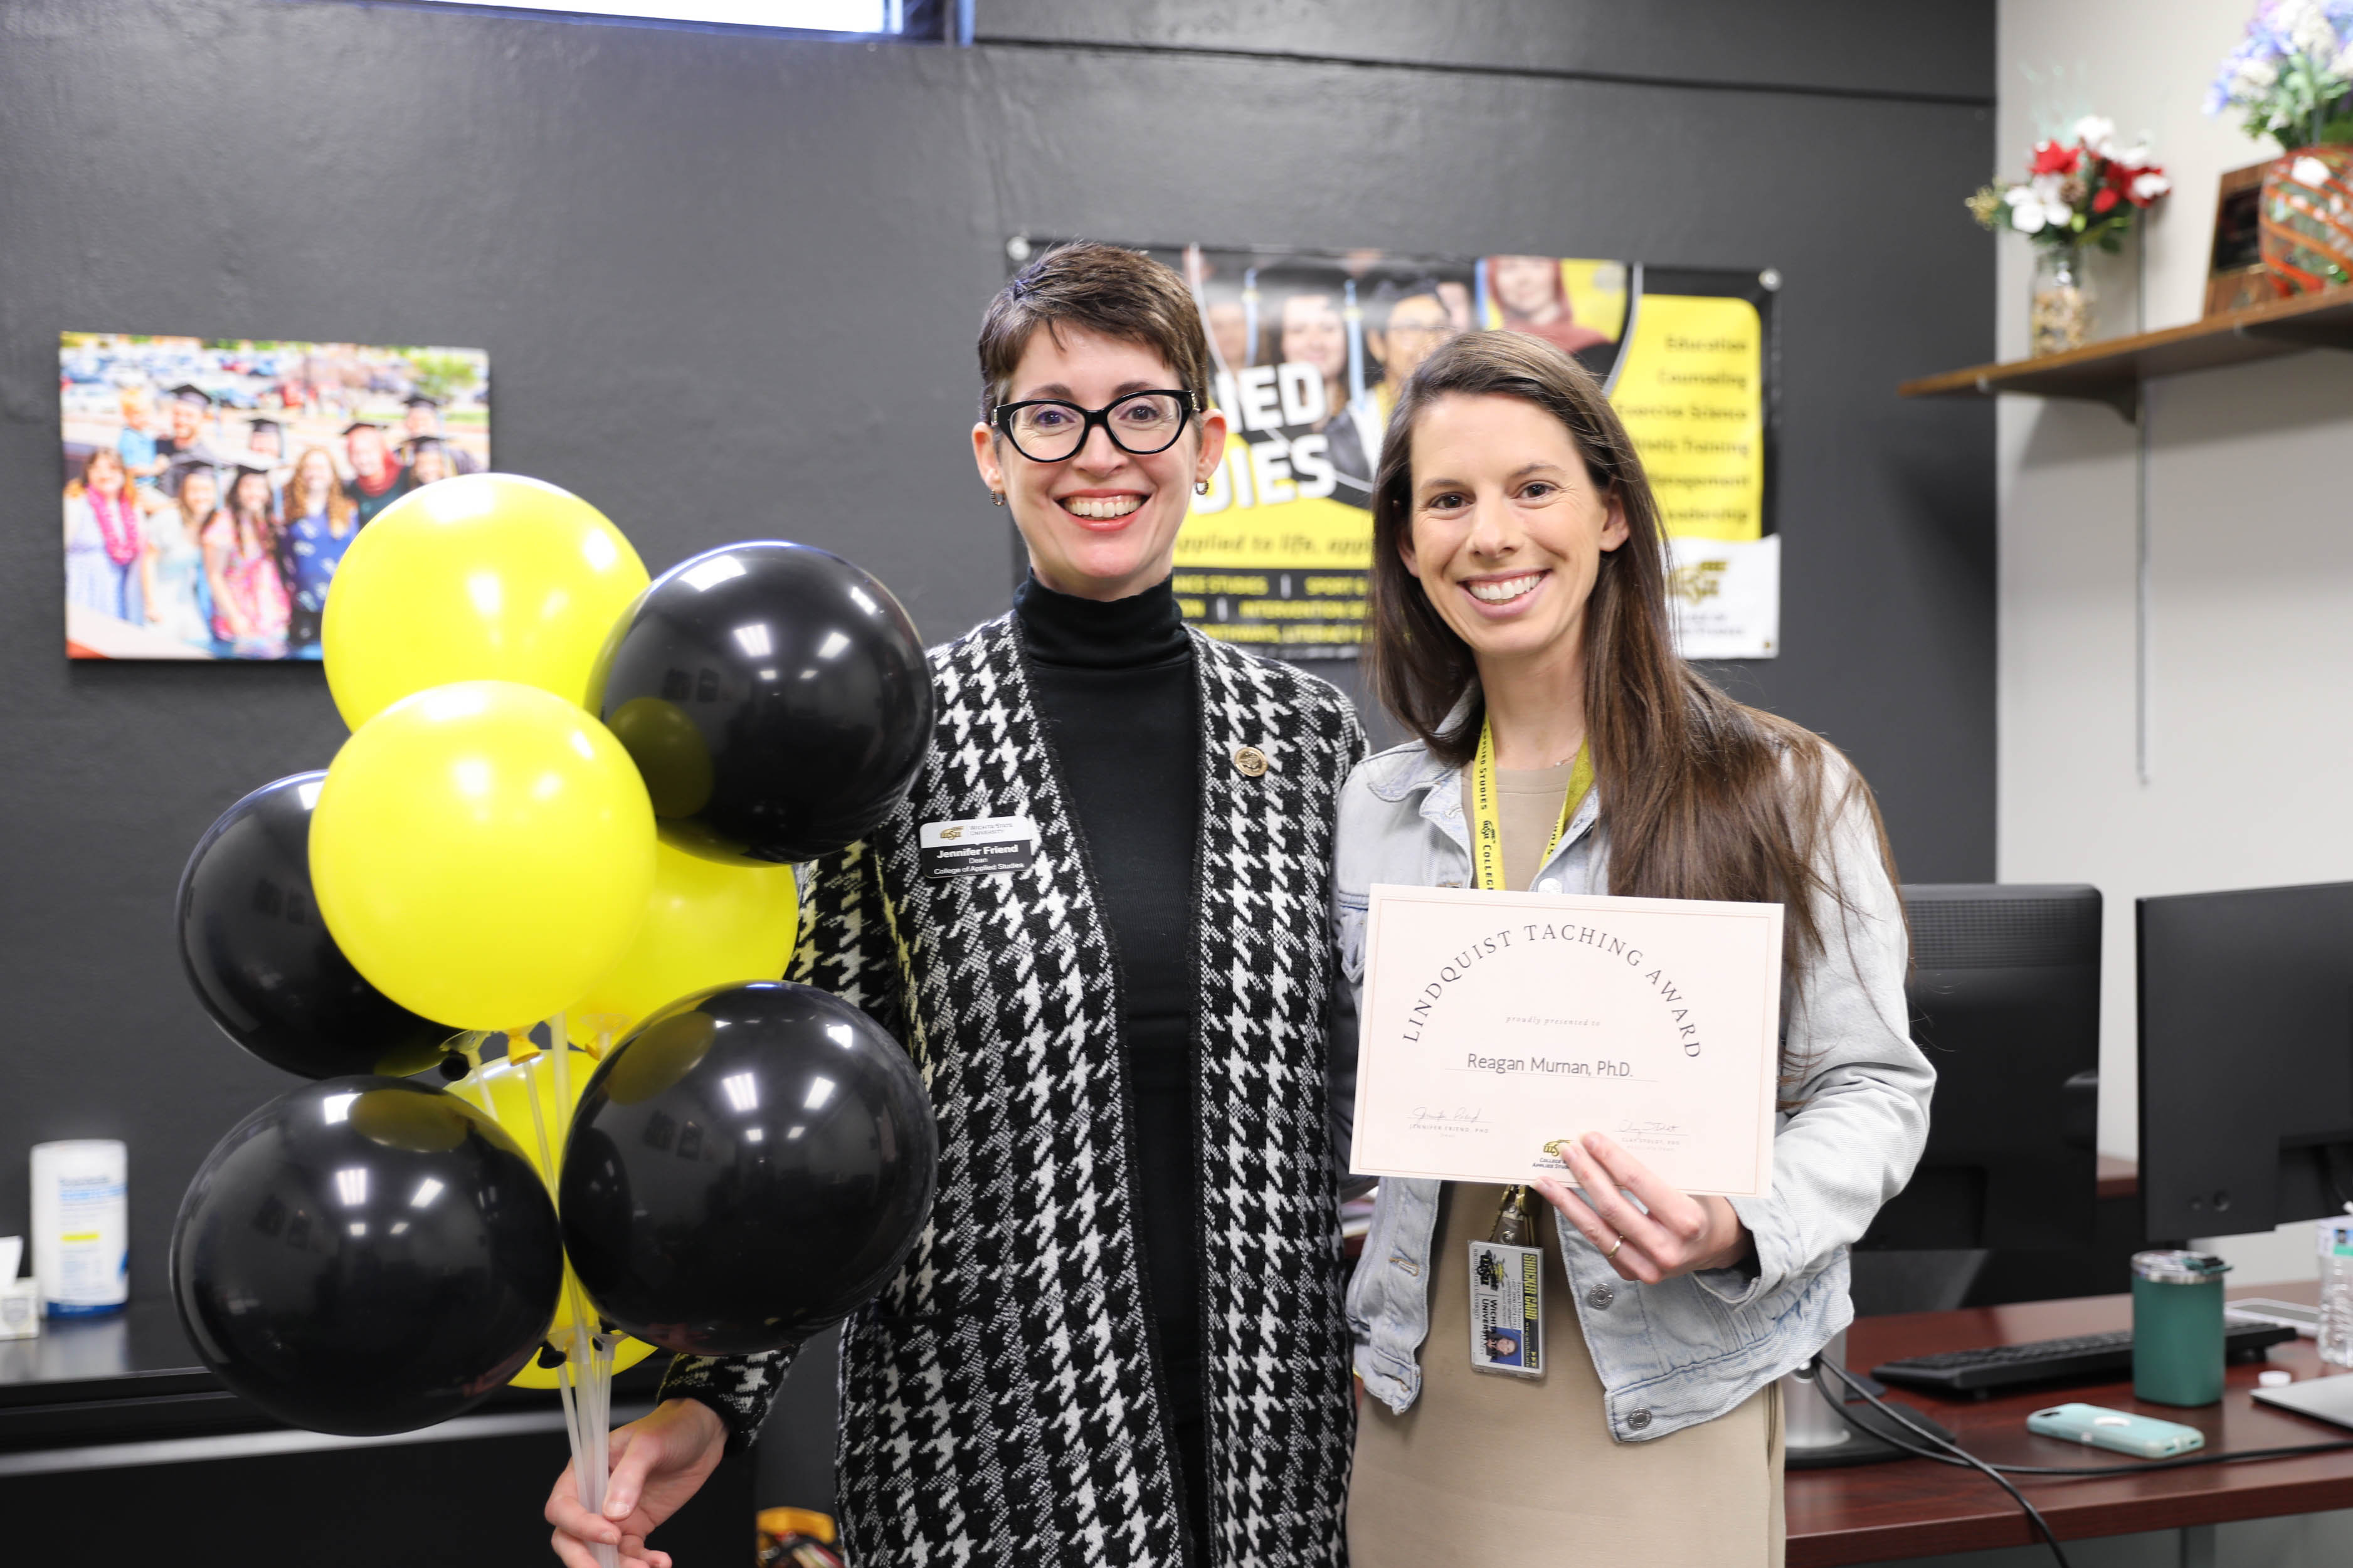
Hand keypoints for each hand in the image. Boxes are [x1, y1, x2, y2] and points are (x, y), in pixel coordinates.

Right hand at [545, 1397, 726, 1567]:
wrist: (703, 1434)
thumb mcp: (650, 1444)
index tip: (612, 1535)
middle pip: (571, 1538)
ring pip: (600, 1553)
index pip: (563, 1506)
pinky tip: (661, 1563)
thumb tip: (612, 1514)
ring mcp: (614, 1515)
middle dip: (584, 1560)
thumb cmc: (672, 1428)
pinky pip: (630, 1554)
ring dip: (619, 1567)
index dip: (580, 1525)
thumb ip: (629, 1475)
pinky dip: (642, 1564)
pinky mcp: (636, 1526)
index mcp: (585, 1470)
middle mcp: (594, 1496)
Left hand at [1531, 1132, 1751, 1284]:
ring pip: (1598, 1230)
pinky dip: (1579, 1220)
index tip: (1589, 1139)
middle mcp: (1667, 1249)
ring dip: (1568, 1202)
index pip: (1639, 1183)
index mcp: (1687, 1221)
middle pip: (1613, 1207)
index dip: (1610, 1158)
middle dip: (1586, 1175)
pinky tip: (1563, 1202)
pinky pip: (1599, 1243)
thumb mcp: (1694, 1184)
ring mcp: (1648, 1267)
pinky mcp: (1632, 1274)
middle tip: (1568, 1151)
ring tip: (1547, 1180)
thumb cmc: (1704, 1207)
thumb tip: (1613, 1144)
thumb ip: (1660, 1169)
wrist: (1717, 1246)